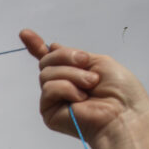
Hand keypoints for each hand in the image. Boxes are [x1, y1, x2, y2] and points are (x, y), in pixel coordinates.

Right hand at [19, 29, 148, 145]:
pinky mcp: (49, 112)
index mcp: (73, 74)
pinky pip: (49, 89)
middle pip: (47, 61)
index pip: (50, 59)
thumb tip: (52, 46)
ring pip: (47, 74)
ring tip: (90, 84)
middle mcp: (61, 86)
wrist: (123, 114)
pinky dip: (66, 88)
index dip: (36, 46)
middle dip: (66, 57)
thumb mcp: (99, 61)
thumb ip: (74, 56)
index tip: (24, 33)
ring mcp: (54, 99)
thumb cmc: (120, 91)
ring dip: (72, 74)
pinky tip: (80, 98)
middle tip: (87, 63)